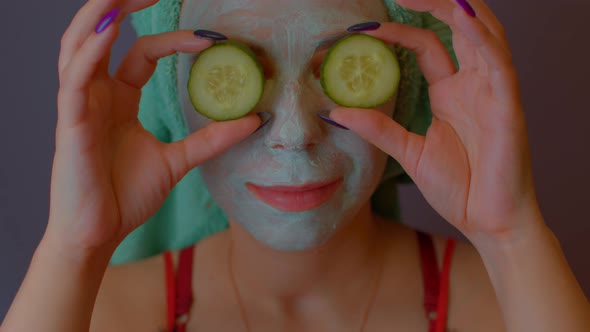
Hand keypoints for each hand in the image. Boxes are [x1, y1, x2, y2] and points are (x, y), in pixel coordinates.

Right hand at [50, 0, 259, 254]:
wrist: (100, 234)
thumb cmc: (126, 195)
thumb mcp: (179, 161)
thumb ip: (211, 139)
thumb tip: (254, 120)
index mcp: (118, 98)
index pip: (144, 51)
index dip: (176, 40)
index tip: (213, 39)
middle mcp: (96, 94)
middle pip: (102, 33)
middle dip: (123, 5)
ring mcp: (79, 105)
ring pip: (79, 45)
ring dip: (99, 14)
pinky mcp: (70, 124)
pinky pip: (74, 80)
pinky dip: (89, 52)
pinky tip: (108, 30)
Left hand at [330, 0, 541, 241]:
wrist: (487, 221)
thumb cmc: (458, 187)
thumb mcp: (408, 152)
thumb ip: (377, 128)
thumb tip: (335, 111)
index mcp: (451, 92)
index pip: (426, 45)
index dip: (399, 29)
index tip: (362, 28)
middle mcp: (473, 84)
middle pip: (457, 28)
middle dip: (432, 3)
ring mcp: (493, 91)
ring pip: (483, 33)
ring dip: (456, 8)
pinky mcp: (508, 104)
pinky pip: (498, 61)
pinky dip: (481, 36)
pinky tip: (460, 15)